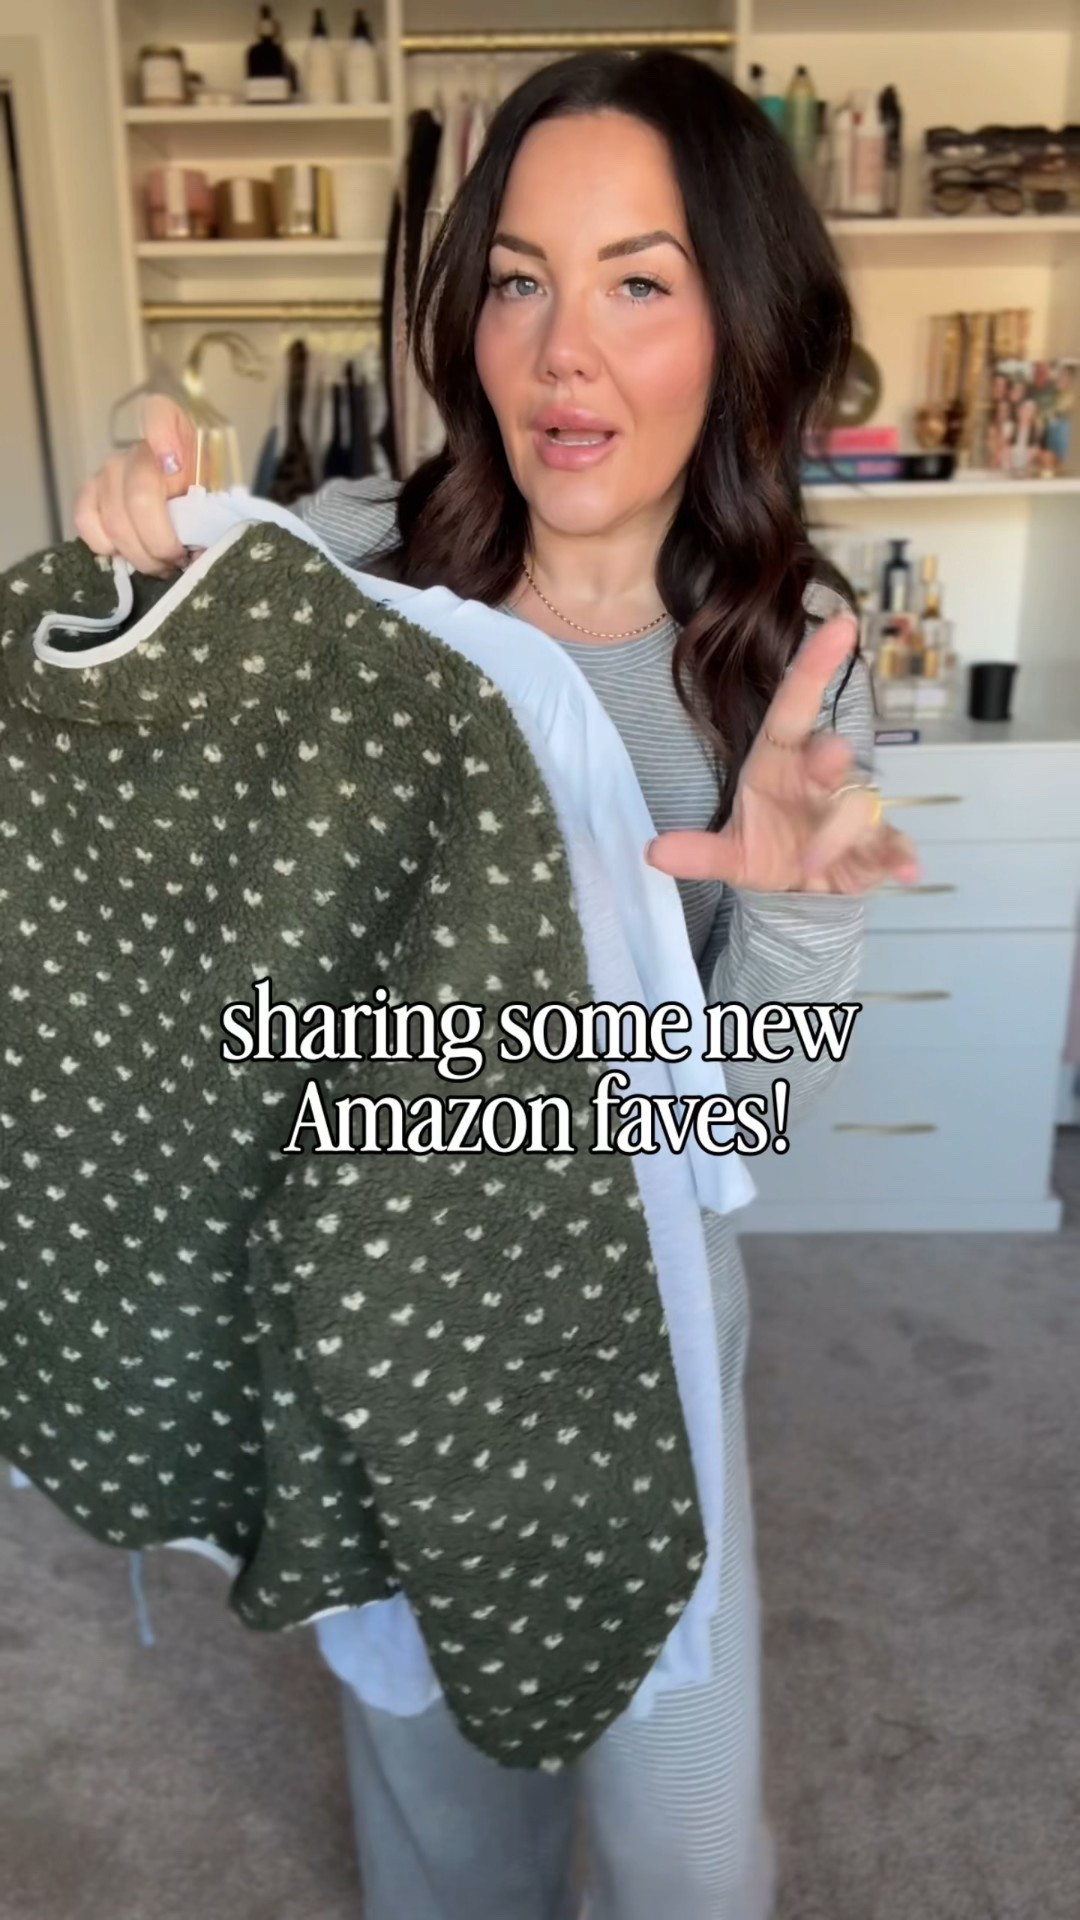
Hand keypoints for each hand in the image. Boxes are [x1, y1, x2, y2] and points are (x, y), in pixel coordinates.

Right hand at [73, 395, 197, 576]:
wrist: (180, 510)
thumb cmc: (202, 504)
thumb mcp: (218, 501)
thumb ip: (211, 513)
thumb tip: (199, 550)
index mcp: (177, 436)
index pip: (160, 414)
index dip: (162, 436)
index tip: (174, 466)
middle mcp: (137, 450)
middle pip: (140, 498)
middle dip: (160, 543)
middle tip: (177, 561)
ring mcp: (108, 471)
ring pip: (116, 521)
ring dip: (140, 555)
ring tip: (159, 565)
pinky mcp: (88, 494)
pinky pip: (87, 523)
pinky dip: (108, 548)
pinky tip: (127, 553)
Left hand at [645, 614, 919, 894]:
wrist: (802, 884)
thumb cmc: (768, 845)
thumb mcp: (731, 853)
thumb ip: (698, 852)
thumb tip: (654, 851)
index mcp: (782, 759)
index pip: (797, 704)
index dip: (816, 664)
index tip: (841, 624)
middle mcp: (821, 775)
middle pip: (833, 753)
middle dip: (831, 756)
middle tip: (827, 762)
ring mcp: (852, 807)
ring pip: (858, 804)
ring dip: (839, 833)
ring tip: (810, 866)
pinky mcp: (877, 843)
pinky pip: (894, 843)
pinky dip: (901, 857)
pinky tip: (906, 873)